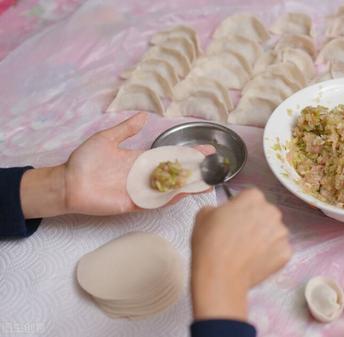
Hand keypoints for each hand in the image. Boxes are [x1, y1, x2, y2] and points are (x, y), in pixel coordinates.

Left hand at [21, 112, 213, 218]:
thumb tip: (143, 116)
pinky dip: (169, 198)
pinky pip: (155, 202)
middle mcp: (144, 176)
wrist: (68, 182)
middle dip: (196, 170)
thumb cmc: (84, 161)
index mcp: (140, 160)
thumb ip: (126, 129)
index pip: (171, 156)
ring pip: (170, 188)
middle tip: (215, 167)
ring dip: (188, 186)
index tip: (207, 149)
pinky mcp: (133, 204)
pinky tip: (184, 193)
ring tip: (207, 182)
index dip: (189, 153)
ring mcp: (141, 190)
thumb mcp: (107, 138)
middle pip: (176, 173)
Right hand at [190, 189, 291, 319]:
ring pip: (274, 233)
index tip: (232, 220)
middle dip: (255, 223)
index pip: (250, 197)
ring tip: (247, 252)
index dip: (240, 209)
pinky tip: (255, 262)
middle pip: (265, 214)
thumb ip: (218, 208)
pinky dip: (270, 256)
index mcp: (253, 197)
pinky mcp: (286, 253)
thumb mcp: (203, 216)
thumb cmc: (209, 244)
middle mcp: (272, 211)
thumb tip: (222, 213)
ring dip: (264, 239)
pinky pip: (278, 251)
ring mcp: (281, 233)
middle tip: (239, 238)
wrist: (219, 276)